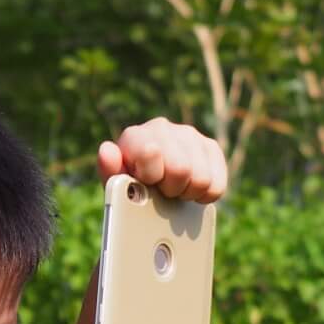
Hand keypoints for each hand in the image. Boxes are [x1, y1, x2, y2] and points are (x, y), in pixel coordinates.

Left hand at [98, 118, 227, 202]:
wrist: (148, 189)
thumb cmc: (129, 187)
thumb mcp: (116, 186)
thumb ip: (110, 171)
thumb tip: (107, 150)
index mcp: (135, 136)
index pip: (153, 152)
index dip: (152, 178)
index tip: (148, 183)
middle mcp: (162, 128)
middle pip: (181, 170)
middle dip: (171, 189)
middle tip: (161, 190)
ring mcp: (188, 135)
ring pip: (201, 179)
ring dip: (188, 193)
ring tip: (174, 190)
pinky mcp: (210, 147)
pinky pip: (216, 184)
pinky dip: (205, 195)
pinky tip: (191, 189)